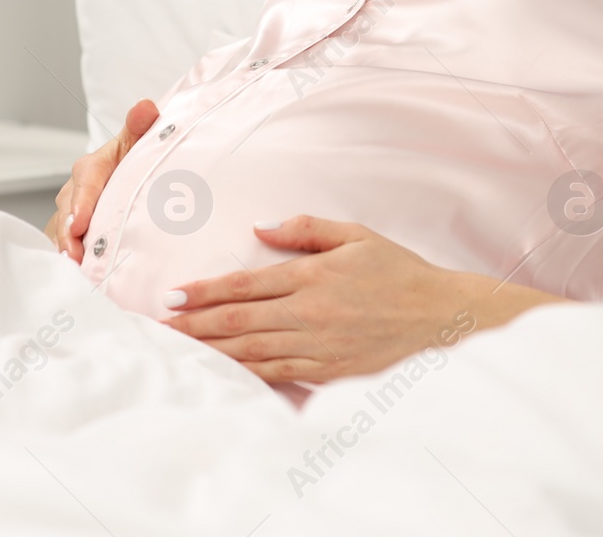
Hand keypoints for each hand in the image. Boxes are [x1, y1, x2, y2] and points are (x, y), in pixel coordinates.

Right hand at [44, 99, 158, 260]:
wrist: (125, 175)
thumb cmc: (130, 160)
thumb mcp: (135, 144)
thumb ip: (139, 127)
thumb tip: (147, 108)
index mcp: (91, 169)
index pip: (84, 183)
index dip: (81, 204)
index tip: (79, 224)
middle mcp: (73, 193)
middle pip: (68, 215)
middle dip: (69, 236)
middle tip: (75, 257)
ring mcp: (68, 217)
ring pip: (62, 235)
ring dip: (68, 254)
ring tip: (77, 275)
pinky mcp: (70, 237)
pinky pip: (66, 250)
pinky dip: (72, 265)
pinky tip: (80, 281)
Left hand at [160, 216, 565, 383]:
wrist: (442, 318)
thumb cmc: (400, 273)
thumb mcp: (357, 236)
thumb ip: (306, 229)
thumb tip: (260, 229)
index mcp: (314, 276)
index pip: (246, 284)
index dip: (206, 292)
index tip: (175, 296)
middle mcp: (310, 312)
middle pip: (239, 320)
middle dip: (195, 324)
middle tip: (160, 327)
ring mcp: (318, 345)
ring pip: (251, 350)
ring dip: (211, 350)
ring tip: (179, 349)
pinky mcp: (328, 370)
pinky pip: (277, 373)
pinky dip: (245, 373)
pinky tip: (223, 372)